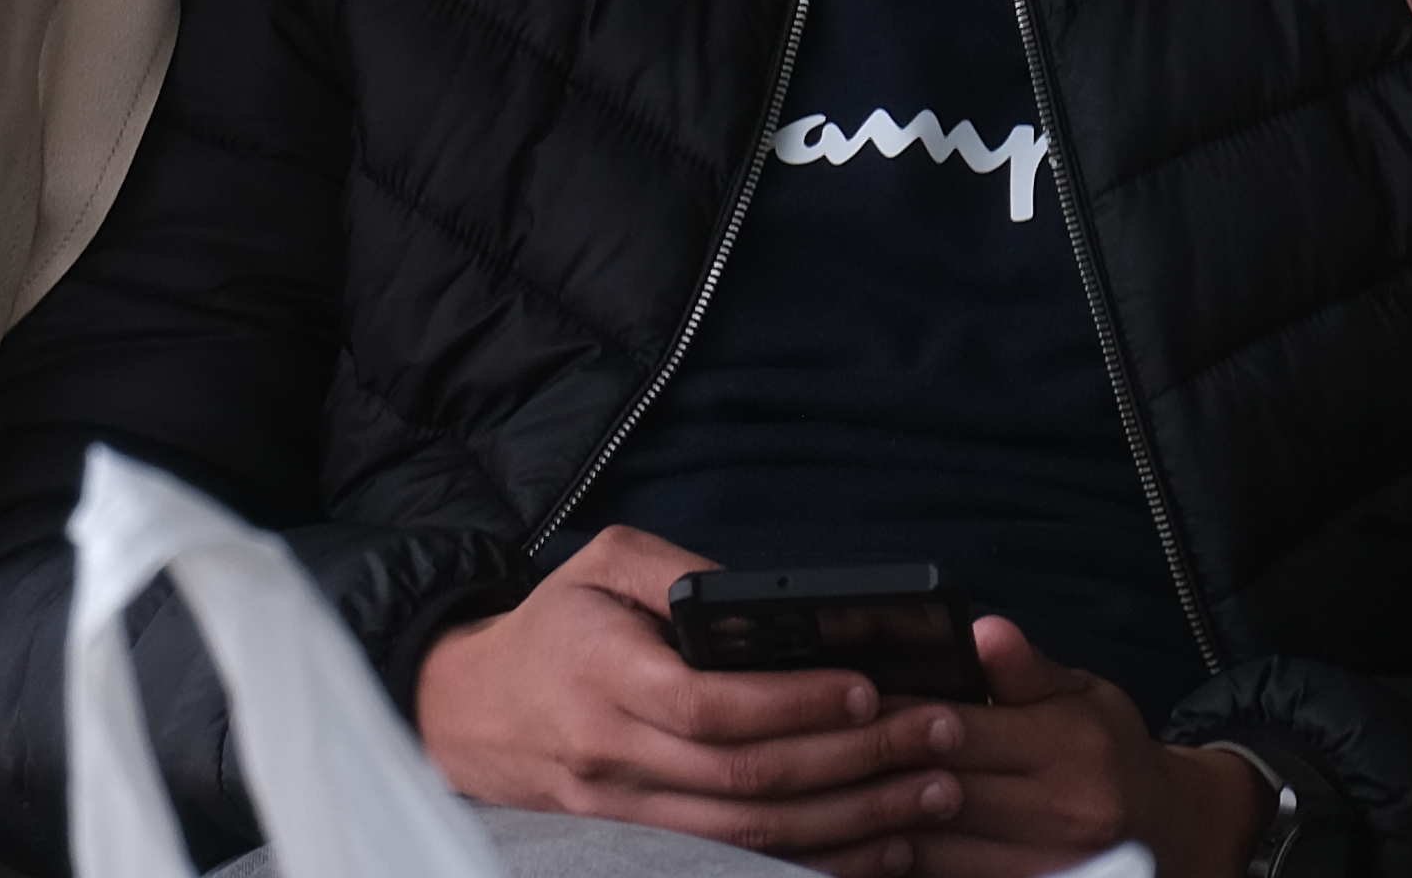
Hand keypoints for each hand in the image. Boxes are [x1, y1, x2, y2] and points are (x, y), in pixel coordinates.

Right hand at [409, 529, 960, 860]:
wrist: (472, 713)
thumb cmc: (554, 626)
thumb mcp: (602, 564)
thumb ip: (680, 575)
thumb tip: (768, 605)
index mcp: (604, 674)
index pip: (710, 706)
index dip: (794, 704)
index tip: (867, 687)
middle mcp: (615, 754)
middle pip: (749, 780)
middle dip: (857, 761)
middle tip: (939, 737)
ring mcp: (629, 813)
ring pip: (754, 837)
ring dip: (856, 821)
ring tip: (933, 794)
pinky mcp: (646, 849)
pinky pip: (742, 865)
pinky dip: (820, 863)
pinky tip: (884, 846)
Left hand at [824, 622, 1268, 877]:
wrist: (1170, 828)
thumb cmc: (1110, 749)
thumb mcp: (1083, 693)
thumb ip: (1026, 669)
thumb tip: (981, 631)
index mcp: (1067, 749)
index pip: (958, 731)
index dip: (895, 718)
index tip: (847, 705)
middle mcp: (1061, 813)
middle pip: (940, 793)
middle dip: (876, 771)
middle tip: (818, 751)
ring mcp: (1047, 865)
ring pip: (937, 850)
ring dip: (878, 824)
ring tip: (827, 799)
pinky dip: (907, 864)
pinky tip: (870, 843)